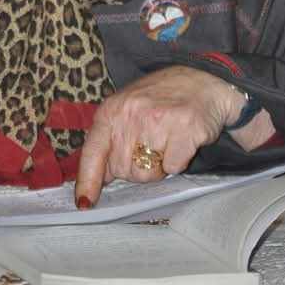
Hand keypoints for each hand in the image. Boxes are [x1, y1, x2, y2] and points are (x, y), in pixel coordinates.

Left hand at [74, 66, 246, 207]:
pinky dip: (179, 161)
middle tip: (151, 145)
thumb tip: (99, 178)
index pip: (93, 151)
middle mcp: (131, 113)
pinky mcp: (185, 128)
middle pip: (125, 171)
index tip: (84, 203)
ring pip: (149, 173)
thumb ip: (110, 140)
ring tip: (167, 141)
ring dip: (159, 165)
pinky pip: (174, 167)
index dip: (88, 180)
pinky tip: (182, 140)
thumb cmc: (160, 100)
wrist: (200, 81)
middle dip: (138, 167)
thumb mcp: (126, 111)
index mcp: (112, 110)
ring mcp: (158, 120)